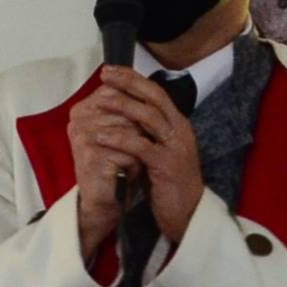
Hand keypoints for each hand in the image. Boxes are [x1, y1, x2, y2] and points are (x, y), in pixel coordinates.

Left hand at [73, 69, 206, 250]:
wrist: (188, 215)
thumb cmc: (169, 184)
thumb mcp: (160, 151)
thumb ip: (148, 133)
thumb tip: (125, 113)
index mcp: (178, 125)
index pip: (157, 93)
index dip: (134, 79)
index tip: (112, 70)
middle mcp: (180, 131)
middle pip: (154, 97)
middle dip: (128, 83)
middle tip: (105, 74)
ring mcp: (175, 147)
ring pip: (148, 117)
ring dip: (122, 106)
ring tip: (99, 100)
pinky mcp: (167, 166)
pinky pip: (140, 147)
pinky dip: (118, 139)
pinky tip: (99, 135)